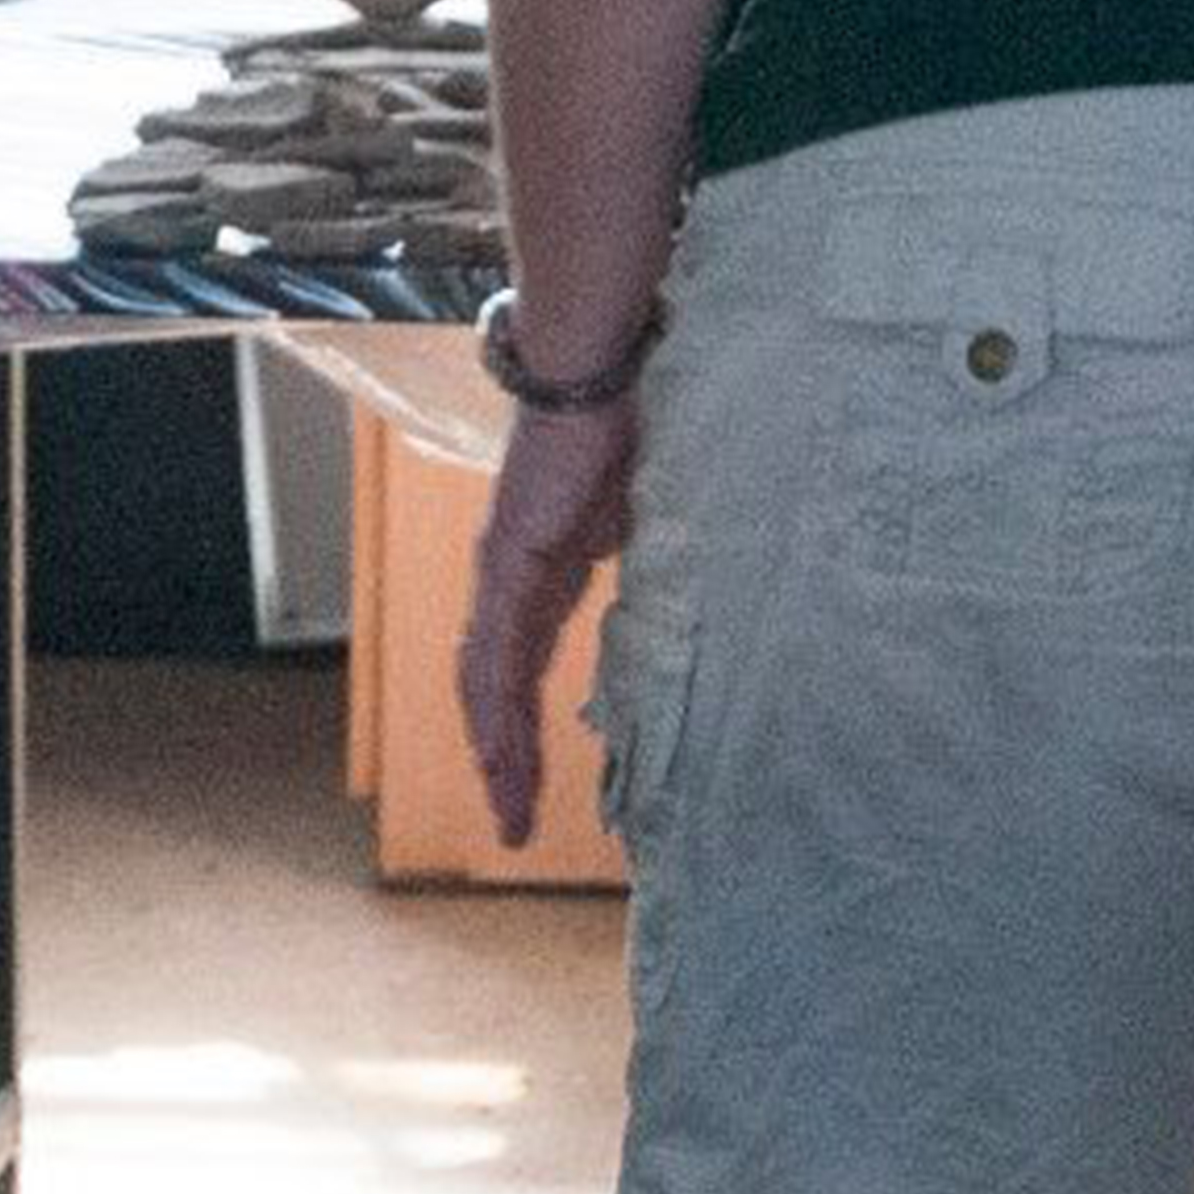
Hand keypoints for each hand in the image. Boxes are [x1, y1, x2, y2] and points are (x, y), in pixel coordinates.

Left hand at [458, 389, 645, 846]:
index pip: (523, 665)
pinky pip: (498, 644)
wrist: (601, 367)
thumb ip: (663, 561)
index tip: (531, 781)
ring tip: (508, 809)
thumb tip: (705, 598)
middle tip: (514, 826)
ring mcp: (505, 569)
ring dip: (497, 748)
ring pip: (488, 680)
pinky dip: (496, 702)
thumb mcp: (658, 514)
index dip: (524, 725)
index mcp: (547, 569)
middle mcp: (515, 576)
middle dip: (506, 760)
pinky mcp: (511, 556)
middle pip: (497, 687)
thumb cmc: (638, 421)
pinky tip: (497, 747)